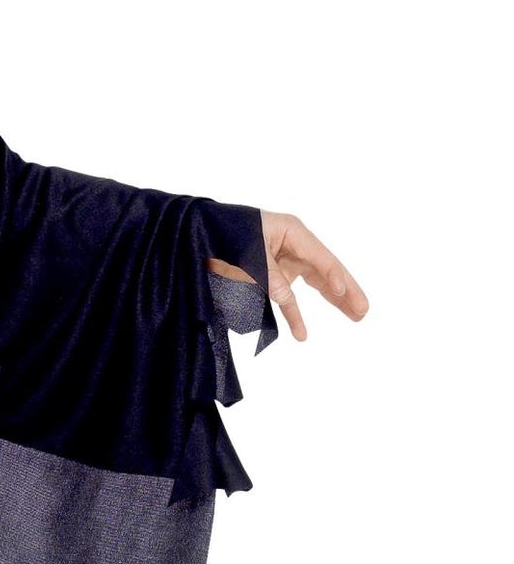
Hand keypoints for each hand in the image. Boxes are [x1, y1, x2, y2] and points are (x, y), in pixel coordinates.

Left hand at [208, 210, 368, 341]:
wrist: (200, 230)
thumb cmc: (226, 233)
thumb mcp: (249, 253)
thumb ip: (269, 276)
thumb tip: (286, 299)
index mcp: (292, 232)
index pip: (320, 257)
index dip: (334, 276)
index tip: (343, 293)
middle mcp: (294, 245)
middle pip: (327, 270)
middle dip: (346, 291)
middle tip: (363, 310)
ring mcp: (285, 259)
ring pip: (316, 283)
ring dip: (333, 301)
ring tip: (356, 317)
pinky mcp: (272, 274)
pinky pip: (289, 296)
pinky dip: (295, 313)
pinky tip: (302, 333)